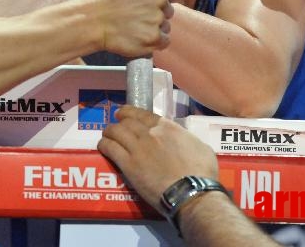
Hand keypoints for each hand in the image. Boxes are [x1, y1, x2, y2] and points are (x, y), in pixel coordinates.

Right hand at [90, 0, 183, 56]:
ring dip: (154, 28)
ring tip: (134, 26)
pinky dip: (153, 42)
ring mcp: (157, 18)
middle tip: (135, 15)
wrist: (96, 21)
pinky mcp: (154, 37)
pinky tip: (137, 36)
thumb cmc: (115, 0)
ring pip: (166, 26)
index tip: (147, 3)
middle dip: (155, 14)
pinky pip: (164, 41)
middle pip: (169, 11)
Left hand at [98, 105, 218, 212]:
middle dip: (119, 123)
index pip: (141, 114)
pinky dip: (104, 145)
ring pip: (115, 132)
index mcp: (167, 126)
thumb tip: (181, 139)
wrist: (192, 192)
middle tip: (115, 128)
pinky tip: (102, 147)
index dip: (129, 113)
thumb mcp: (199, 146)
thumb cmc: (202, 172)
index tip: (123, 114)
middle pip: (126, 122)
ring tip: (106, 136)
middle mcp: (149, 132)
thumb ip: (185, 138)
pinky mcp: (128, 164)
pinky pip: (110, 148)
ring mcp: (137, 147)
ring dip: (109, 132)